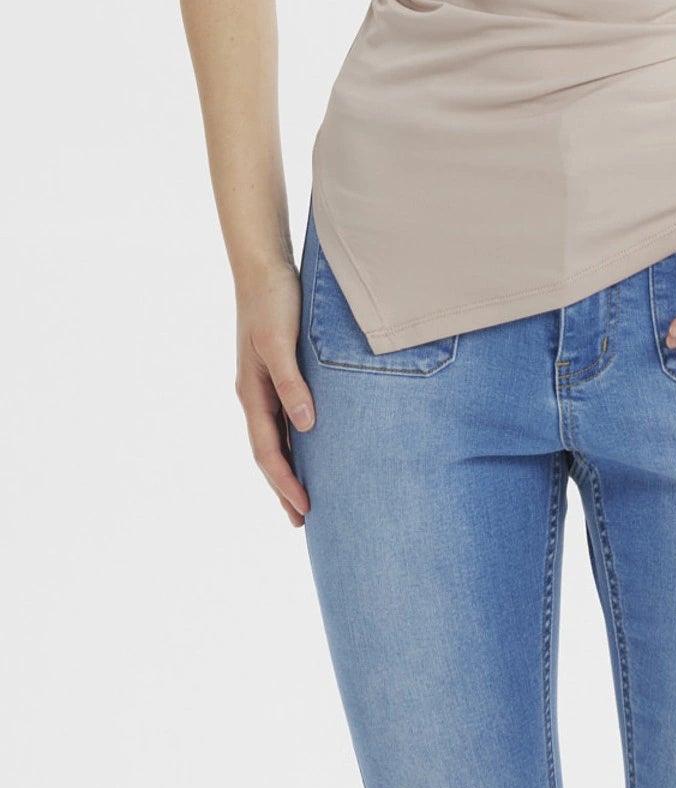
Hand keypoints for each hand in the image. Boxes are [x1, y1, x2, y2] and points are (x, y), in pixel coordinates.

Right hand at [234, 261, 314, 525]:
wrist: (263, 266)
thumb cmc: (273, 300)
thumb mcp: (279, 342)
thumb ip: (290, 383)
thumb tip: (306, 426)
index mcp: (252, 392)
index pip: (268, 450)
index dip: (285, 482)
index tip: (304, 509)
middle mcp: (255, 394)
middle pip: (269, 451)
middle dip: (284, 486)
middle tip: (303, 521)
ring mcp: (264, 383)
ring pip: (277, 436)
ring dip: (289, 466)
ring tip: (306, 494)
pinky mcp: (277, 370)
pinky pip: (284, 415)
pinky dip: (295, 438)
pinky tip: (310, 444)